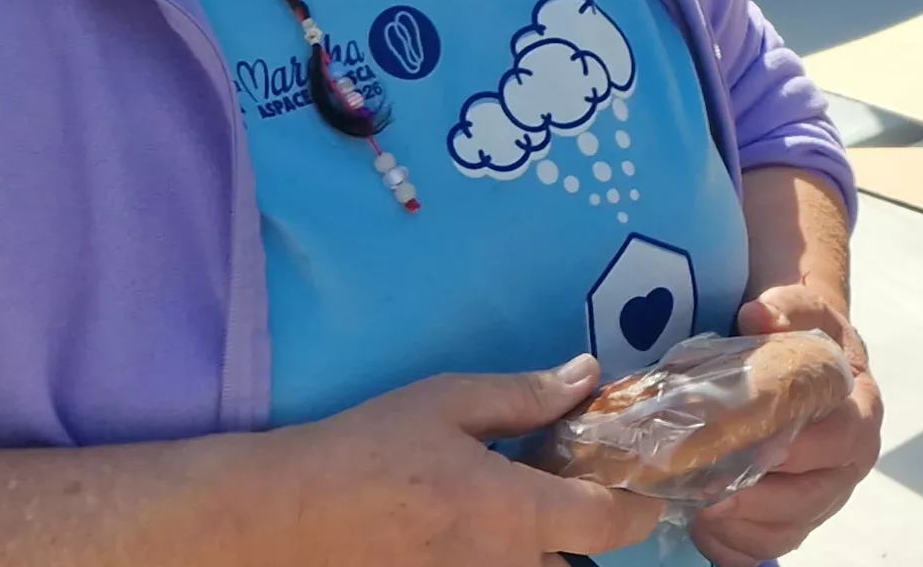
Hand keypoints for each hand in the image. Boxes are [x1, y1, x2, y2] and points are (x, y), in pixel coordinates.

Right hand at [273, 360, 663, 562]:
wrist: (284, 518)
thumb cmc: (365, 452)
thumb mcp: (447, 403)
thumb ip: (526, 396)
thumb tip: (589, 375)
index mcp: (516, 515)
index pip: (616, 524)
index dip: (639, 501)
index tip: (635, 476)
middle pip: (581, 559)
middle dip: (584, 525)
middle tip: (564, 483)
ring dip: (541, 547)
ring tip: (513, 506)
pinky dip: (503, 557)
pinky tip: (472, 526)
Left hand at [692, 286, 881, 566]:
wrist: (807, 363)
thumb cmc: (805, 338)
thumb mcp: (802, 310)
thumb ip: (786, 308)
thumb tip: (756, 315)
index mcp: (860, 413)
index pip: (840, 439)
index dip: (800, 447)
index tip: (756, 444)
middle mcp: (848, 463)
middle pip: (812, 497)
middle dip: (759, 498)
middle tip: (709, 488)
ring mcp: (822, 497)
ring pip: (787, 530)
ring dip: (740, 525)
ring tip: (697, 506)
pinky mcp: (793, 521)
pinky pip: (764, 548)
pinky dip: (732, 545)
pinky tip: (702, 525)